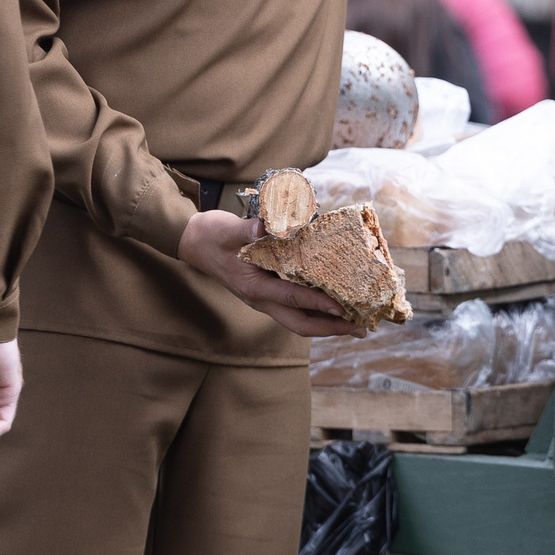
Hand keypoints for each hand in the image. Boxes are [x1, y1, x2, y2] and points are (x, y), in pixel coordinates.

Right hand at [177, 210, 367, 338]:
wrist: (193, 243)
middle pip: (301, 324)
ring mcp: (264, 300)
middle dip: (331, 328)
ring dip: (327, 325)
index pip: (292, 300)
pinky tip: (334, 308)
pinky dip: (317, 311)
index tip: (342, 308)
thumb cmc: (211, 236)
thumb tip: (266, 227)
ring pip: (300, 321)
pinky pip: (296, 310)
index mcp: (254, 288)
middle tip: (361, 327)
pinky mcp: (268, 293)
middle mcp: (261, 300)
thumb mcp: (228, 230)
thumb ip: (248, 229)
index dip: (318, 304)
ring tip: (355, 324)